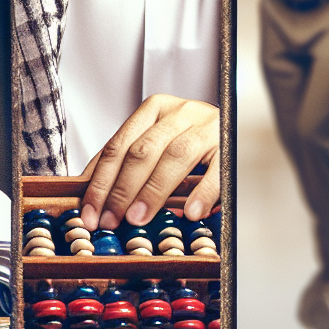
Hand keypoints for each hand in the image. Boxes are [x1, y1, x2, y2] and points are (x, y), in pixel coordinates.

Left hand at [79, 94, 218, 230]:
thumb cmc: (189, 138)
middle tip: (111, 219)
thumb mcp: (156, 140)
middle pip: (142, 151)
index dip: (101, 182)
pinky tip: (191, 212)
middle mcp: (179, 113)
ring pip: (173, 157)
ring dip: (152, 191)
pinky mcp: (230, 144)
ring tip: (139, 218)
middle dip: (122, 190)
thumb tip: (94, 196)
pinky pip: (215, 170)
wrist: (237, 122)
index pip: (118, 146)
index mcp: (154, 109)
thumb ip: (127, 161)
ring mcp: (206, 126)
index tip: (92, 212)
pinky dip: (202, 193)